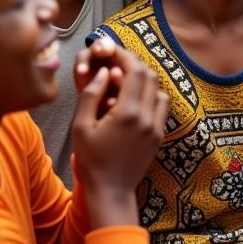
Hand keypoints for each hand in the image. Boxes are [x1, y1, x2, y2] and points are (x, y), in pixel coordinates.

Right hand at [71, 51, 167, 224]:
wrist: (111, 190)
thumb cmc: (90, 160)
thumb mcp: (80, 126)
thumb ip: (91, 94)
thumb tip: (105, 71)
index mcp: (127, 112)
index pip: (134, 70)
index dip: (125, 56)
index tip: (113, 52)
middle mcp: (146, 116)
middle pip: (150, 76)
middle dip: (135, 65)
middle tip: (119, 64)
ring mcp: (156, 126)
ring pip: (159, 90)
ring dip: (145, 81)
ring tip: (126, 83)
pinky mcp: (159, 135)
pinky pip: (162, 106)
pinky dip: (152, 97)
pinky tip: (136, 102)